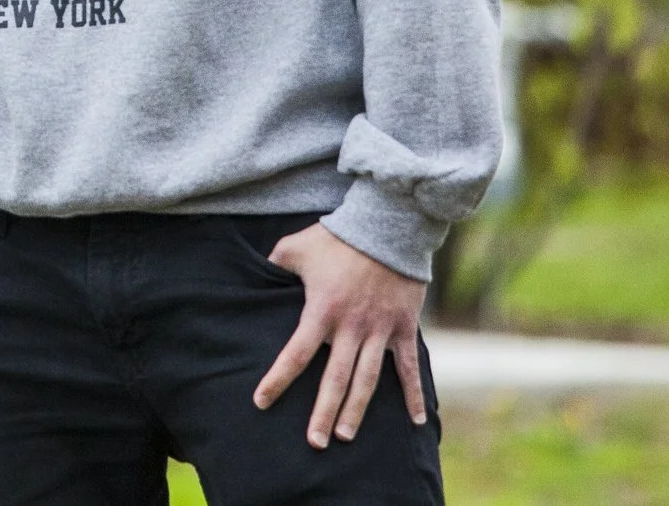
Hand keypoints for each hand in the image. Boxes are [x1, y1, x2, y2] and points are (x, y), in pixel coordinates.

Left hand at [251, 223, 427, 447]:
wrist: (387, 225)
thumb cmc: (337, 237)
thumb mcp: (295, 248)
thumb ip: (275, 265)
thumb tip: (253, 271)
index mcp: (322, 310)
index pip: (296, 353)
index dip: (278, 378)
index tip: (262, 401)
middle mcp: (351, 326)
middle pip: (335, 378)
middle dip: (323, 411)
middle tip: (314, 442)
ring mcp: (380, 329)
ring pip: (368, 379)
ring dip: (357, 410)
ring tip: (345, 436)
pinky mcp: (404, 327)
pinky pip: (408, 367)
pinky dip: (413, 395)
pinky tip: (415, 422)